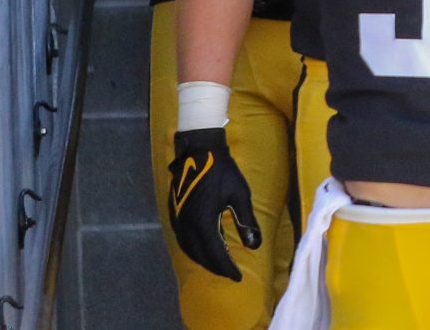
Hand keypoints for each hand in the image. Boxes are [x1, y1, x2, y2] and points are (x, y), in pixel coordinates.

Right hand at [166, 128, 259, 281]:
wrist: (198, 152)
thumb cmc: (223, 172)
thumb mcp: (240, 195)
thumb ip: (246, 222)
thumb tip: (254, 245)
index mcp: (203, 222)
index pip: (215, 254)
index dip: (226, 267)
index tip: (238, 277)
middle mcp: (186, 226)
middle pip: (200, 256)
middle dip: (215, 267)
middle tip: (229, 273)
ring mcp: (178, 221)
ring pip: (189, 250)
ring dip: (203, 260)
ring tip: (218, 265)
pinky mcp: (175, 216)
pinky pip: (183, 241)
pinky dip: (194, 250)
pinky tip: (204, 249)